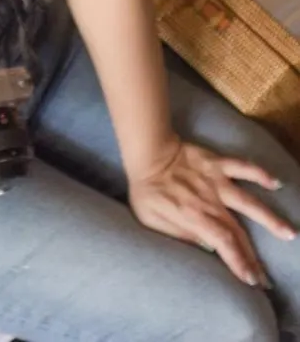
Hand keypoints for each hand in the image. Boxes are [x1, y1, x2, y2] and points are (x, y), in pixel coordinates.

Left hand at [128, 136, 295, 286]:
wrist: (146, 151)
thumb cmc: (146, 189)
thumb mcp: (151, 220)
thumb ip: (178, 235)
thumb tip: (205, 248)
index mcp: (194, 216)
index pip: (223, 244)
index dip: (239, 262)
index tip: (252, 280)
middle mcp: (210, 201)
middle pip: (238, 232)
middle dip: (253, 257)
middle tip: (267, 279)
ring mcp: (216, 181)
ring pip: (248, 201)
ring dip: (269, 218)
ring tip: (289, 233)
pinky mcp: (217, 163)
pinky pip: (241, 166)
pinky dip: (259, 173)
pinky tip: (276, 183)